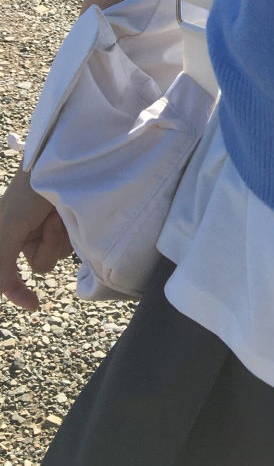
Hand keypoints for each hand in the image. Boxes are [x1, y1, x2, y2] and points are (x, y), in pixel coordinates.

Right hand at [0, 163, 73, 311]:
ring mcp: (52, 228)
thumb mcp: (8, 226)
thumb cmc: (32, 189)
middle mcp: (28, 234)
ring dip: (63, 234)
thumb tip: (2, 290)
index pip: (5, 275)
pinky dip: (74, 229)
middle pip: (42, 263)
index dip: (16, 292)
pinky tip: (73, 210)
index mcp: (6, 234)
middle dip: (49, 243)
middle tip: (52, 219)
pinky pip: (75, 243)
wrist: (66, 160)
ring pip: (60, 253)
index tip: (34, 305)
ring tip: (62, 208)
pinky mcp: (72, 223)